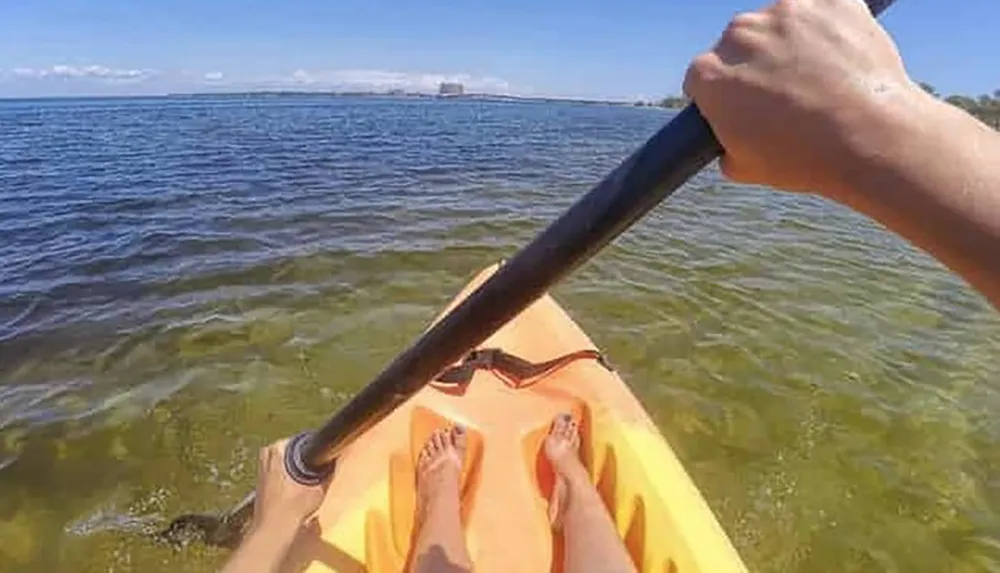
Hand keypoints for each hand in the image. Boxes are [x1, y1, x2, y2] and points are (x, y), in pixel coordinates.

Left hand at [250, 438, 328, 532]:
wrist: (273, 529)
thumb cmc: (291, 508)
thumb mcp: (318, 488)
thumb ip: (328, 471)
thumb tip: (335, 460)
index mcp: (278, 449)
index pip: (302, 440)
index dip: (315, 449)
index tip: (323, 455)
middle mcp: (266, 454)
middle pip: (293, 449)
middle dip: (304, 458)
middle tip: (316, 469)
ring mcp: (260, 468)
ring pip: (285, 461)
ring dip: (295, 467)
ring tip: (307, 480)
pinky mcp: (259, 481)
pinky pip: (278, 471)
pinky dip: (287, 477)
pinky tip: (295, 489)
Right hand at [684, 0, 923, 198]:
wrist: (871, 137)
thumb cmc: (804, 158)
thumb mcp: (745, 168)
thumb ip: (725, 144)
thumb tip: (732, 139)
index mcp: (710, 73)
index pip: (703, 77)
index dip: (724, 95)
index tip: (746, 107)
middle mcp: (739, 33)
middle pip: (740, 44)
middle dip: (757, 65)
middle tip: (788, 96)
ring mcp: (786, 11)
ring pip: (782, 24)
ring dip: (793, 44)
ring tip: (822, 80)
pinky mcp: (830, 0)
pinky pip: (825, 10)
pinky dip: (832, 29)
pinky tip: (843, 61)